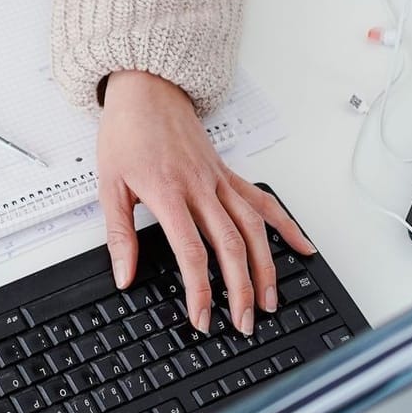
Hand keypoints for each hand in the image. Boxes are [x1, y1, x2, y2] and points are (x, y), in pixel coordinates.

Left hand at [96, 70, 316, 335]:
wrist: (147, 90)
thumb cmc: (127, 134)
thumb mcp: (109, 185)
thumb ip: (119, 234)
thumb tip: (124, 275)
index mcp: (169, 193)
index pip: (192, 251)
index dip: (200, 289)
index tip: (203, 317)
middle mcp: (202, 188)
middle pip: (231, 246)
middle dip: (241, 289)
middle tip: (244, 322)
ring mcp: (220, 181)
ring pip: (254, 228)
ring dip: (266, 267)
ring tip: (270, 300)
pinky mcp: (229, 174)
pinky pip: (263, 202)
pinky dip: (286, 225)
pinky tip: (302, 248)